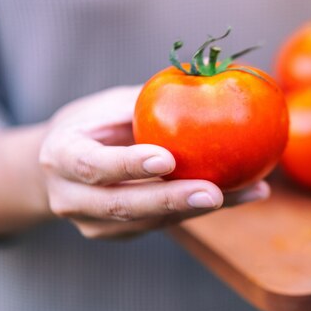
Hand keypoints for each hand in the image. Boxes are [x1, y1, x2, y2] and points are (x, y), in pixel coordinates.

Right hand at [39, 86, 268, 238]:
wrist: (60, 170)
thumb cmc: (92, 126)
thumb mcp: (108, 106)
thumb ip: (145, 103)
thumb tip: (203, 76)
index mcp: (61, 157)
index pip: (92, 165)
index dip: (128, 165)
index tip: (166, 159)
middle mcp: (71, 198)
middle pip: (123, 205)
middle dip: (172, 201)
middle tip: (215, 193)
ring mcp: (94, 223)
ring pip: (152, 221)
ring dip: (203, 208)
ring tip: (250, 190)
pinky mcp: (120, 234)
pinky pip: (166, 223)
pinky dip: (205, 209)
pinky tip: (245, 192)